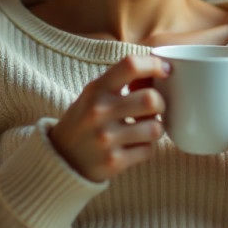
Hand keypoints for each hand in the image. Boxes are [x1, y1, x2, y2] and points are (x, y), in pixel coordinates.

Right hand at [50, 55, 170, 182]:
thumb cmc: (86, 119)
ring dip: (155, 128)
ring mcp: (106, 138)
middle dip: (160, 104)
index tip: (166, 71)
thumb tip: (160, 70)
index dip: (155, 65)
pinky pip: (148, 150)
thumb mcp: (95, 93)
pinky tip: (133, 146)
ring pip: (155, 128)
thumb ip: (122, 81)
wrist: (61, 157)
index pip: (130, 65)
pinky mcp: (113, 162)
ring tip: (143, 128)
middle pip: (151, 99)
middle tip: (153, 108)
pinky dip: (146, 148)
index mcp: (96, 89)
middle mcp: (99, 111)